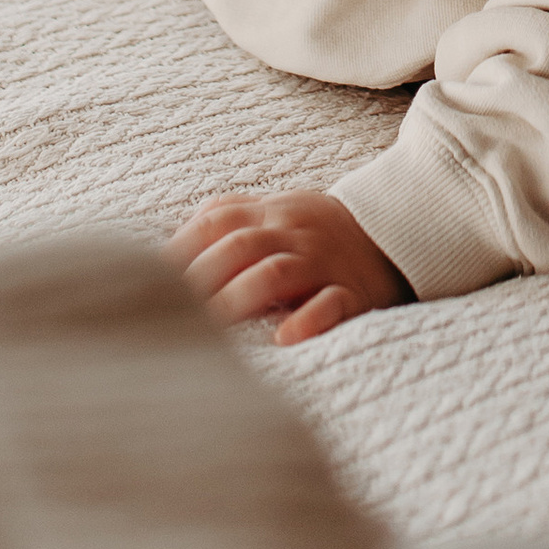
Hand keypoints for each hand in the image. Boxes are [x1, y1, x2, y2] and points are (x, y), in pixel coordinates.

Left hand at [168, 191, 409, 341]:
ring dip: (238, 298)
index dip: (179, 248)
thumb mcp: (276, 209)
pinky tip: (284, 339)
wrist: (400, 229)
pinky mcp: (355, 292)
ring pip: (277, 273)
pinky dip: (308, 320)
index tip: (147, 279)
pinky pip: (332, 303)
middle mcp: (294, 233)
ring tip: (208, 329)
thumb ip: (226, 215)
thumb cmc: (319, 229)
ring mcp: (324, 262)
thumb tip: (165, 234)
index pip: (215, 222)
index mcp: (270, 213)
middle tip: (166, 313)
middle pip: (238, 248)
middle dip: (199, 279)